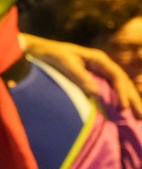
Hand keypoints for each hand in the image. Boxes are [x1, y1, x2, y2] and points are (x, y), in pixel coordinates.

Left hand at [20, 33, 141, 115]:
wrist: (36, 50)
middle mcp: (101, 65)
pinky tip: (121, 112)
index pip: (117, 77)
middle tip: (140, 117)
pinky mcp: (91, 80)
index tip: (123, 107)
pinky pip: (108, 91)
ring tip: (138, 118)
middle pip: (122, 83)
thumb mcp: (64, 63)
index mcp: (98, 59)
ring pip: (118, 88)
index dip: (122, 92)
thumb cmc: (50, 55)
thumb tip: (95, 92)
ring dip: (128, 102)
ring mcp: (97, 73)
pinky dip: (116, 101)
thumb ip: (79, 76)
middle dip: (132, 100)